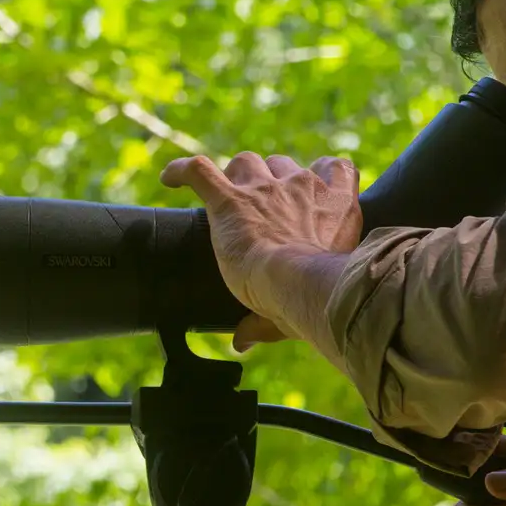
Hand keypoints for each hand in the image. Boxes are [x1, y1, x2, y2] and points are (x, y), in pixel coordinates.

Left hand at [158, 152, 361, 339]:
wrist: (296, 282)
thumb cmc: (313, 298)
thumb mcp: (310, 299)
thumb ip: (270, 321)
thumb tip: (242, 343)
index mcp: (335, 206)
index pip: (335, 168)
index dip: (318, 174)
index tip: (306, 186)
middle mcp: (302, 187)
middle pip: (281, 166)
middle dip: (269, 180)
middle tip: (256, 208)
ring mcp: (264, 189)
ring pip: (246, 163)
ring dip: (235, 176)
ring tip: (225, 197)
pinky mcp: (230, 198)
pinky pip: (200, 171)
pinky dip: (182, 171)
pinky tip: (169, 178)